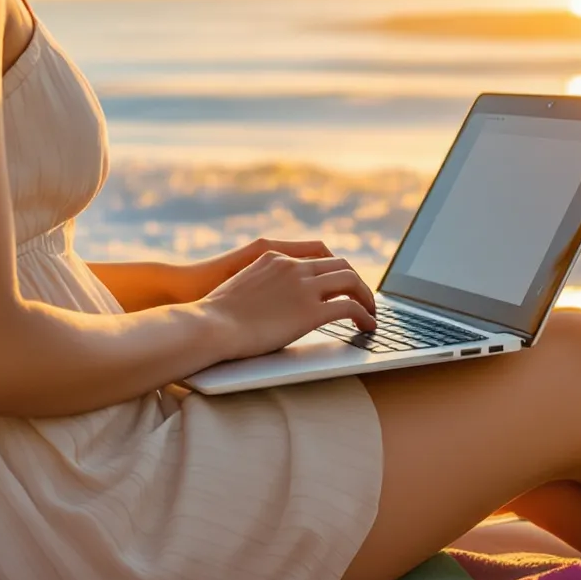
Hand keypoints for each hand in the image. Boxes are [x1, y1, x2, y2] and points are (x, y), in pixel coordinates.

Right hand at [197, 241, 376, 359]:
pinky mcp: (311, 312)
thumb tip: (267, 303)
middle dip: (356, 282)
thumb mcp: (239, 286)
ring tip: (371, 314)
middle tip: (362, 299)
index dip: (336, 268)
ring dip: (366, 298)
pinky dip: (365, 316)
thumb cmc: (215, 315)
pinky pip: (350, 308)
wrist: (209, 325)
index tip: (343, 281)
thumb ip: (260, 285)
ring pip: (351, 282)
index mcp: (274, 256)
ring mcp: (303, 287)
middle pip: (340, 265)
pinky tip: (368, 327)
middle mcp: (293, 266)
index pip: (318, 252)